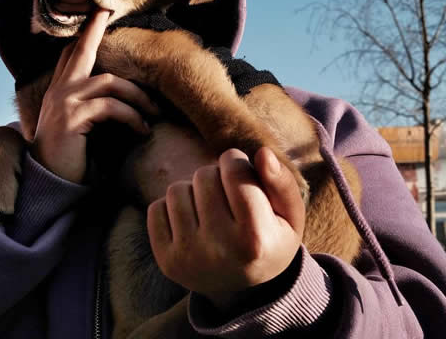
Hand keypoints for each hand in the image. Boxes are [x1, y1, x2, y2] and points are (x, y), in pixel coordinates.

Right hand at [31, 9, 159, 182]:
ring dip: (138, 96)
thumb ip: (94, 107)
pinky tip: (143, 130)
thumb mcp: (82, 127)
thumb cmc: (71, 159)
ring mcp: (63, 102)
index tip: (98, 15)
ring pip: (109, 82)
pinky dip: (132, 117)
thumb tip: (124, 95)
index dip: (84, 36)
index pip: (71, 56)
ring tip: (155, 113)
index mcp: (59, 92)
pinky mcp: (72, 118)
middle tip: (107, 12)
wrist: (50, 184)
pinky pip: (110, 107)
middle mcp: (58, 92)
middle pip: (80, 52)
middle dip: (95, 31)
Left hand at [147, 147, 304, 310]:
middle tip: (226, 196)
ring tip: (210, 210)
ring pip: (177, 189)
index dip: (236, 161)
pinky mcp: (166, 260)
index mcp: (255, 239)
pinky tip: (192, 223)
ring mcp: (188, 257)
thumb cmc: (269, 240)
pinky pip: (156, 209)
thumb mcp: (289, 217)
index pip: (234, 170)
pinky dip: (172, 209)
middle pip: (204, 175)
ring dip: (193, 192)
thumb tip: (263, 153)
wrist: (244, 291)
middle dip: (215, 177)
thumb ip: (282, 183)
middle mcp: (220, 250)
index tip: (240, 171)